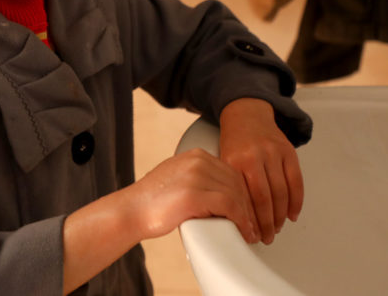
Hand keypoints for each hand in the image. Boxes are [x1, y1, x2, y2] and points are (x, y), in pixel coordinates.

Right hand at [127, 148, 259, 242]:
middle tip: (256, 225)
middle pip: (238, 182)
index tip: (251, 211)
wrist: (130, 211)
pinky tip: (244, 231)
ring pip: (237, 194)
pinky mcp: (194, 194)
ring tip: (252, 232)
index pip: (232, 171)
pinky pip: (230, 206)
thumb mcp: (179, 178)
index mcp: (195, 155)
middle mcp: (197, 160)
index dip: (245, 193)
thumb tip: (226, 193)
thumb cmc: (152, 201)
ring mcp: (195, 176)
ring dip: (249, 216)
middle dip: (250, 205)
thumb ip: (200, 178)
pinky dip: (242, 221)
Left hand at [218, 98, 303, 243]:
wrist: (245, 113)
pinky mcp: (288, 150)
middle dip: (267, 223)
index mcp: (234, 161)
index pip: (245, 199)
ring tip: (277, 228)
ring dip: (281, 215)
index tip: (250, 235)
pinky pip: (296, 181)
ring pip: (282, 192)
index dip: (250, 220)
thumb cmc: (233, 141)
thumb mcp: (222, 161)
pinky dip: (296, 201)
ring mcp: (273, 153)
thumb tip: (234, 218)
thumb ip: (229, 185)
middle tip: (266, 237)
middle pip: (265, 199)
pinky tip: (292, 214)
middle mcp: (255, 156)